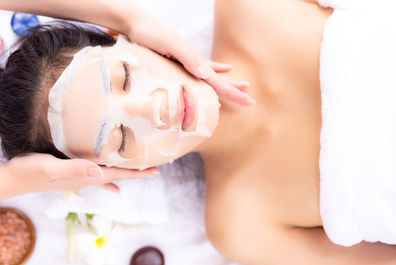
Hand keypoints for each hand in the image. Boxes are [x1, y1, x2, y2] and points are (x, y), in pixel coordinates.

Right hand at [0, 153, 157, 199]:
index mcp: (86, 176)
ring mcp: (79, 178)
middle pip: (118, 176)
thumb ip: (75, 170)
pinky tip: (112, 185)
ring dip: (125, 174)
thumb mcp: (52, 168)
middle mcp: (86, 179)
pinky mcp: (72, 174)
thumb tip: (100, 173)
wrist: (14, 178)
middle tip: (154, 170)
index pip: (117, 174)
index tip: (154, 171)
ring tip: (139, 174)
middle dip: (136, 173)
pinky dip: (107, 179)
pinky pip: (96, 176)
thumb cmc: (31, 172)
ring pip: (109, 176)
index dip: (136, 172)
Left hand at [126, 10, 253, 105]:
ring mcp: (187, 58)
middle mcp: (193, 60)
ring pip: (211, 74)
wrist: (136, 22)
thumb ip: (186, 56)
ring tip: (242, 85)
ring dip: (226, 81)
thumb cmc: (149, 33)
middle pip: (218, 79)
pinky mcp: (179, 57)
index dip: (232, 92)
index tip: (249, 102)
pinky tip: (221, 69)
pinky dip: (212, 69)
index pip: (217, 81)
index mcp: (193, 60)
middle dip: (233, 90)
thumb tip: (205, 74)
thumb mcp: (167, 44)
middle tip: (249, 100)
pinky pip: (199, 67)